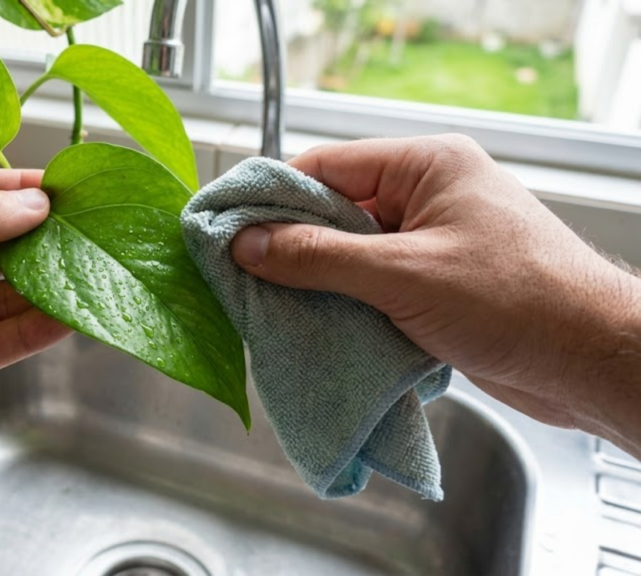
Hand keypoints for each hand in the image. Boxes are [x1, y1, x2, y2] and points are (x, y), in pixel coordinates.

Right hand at [231, 135, 640, 452]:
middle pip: (336, 211)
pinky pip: (373, 285)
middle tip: (242, 275)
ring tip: (271, 307)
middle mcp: (428, 196)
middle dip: (291, 245)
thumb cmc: (516, 303)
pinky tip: (316, 326)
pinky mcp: (437, 284)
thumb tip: (249, 244)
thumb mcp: (402, 275)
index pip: (328, 167)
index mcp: (426, 166)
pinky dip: (345, 305)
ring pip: (351, 253)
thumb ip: (319, 258)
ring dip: (317, 281)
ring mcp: (433, 241)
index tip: (226, 227)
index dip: (273, 196)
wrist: (590, 362)